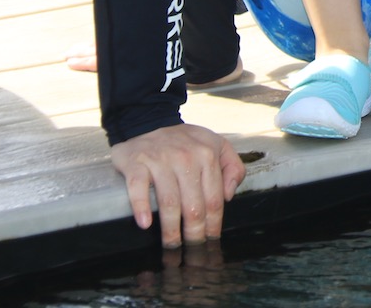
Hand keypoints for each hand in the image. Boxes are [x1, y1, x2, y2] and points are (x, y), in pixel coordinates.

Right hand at [110, 123, 244, 248]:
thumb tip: (229, 195)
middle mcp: (186, 157)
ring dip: (170, 229)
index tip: (211, 239)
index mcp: (208, 155)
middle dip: (194, 232)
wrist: (149, 121)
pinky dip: (141, 207)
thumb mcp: (218, 145)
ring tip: (171, 245)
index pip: (214, 198)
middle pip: (193, 204)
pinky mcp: (137, 162)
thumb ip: (233, 167)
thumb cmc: (186, 141)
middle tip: (192, 249)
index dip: (213, 223)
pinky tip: (145, 224)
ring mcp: (160, 160)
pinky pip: (139, 188)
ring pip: (169, 202)